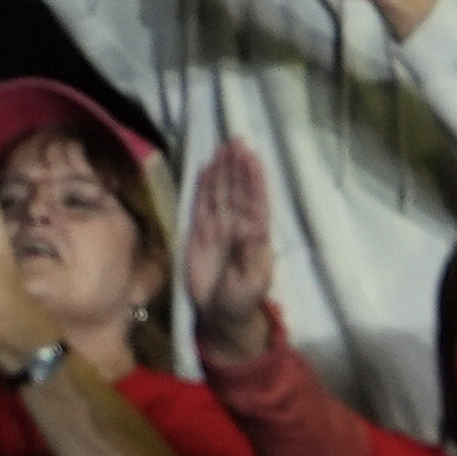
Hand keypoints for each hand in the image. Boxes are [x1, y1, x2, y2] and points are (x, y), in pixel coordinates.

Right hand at [182, 135, 277, 359]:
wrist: (219, 315)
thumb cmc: (242, 300)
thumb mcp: (251, 282)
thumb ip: (250, 256)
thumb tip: (251, 229)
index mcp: (256, 235)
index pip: (255, 201)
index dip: (253, 179)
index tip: (252, 156)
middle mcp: (238, 225)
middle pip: (237, 190)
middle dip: (237, 166)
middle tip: (236, 140)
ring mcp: (219, 227)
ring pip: (221, 193)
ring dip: (223, 170)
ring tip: (225, 146)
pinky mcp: (199, 232)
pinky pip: (202, 204)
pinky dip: (204, 186)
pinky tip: (207, 169)